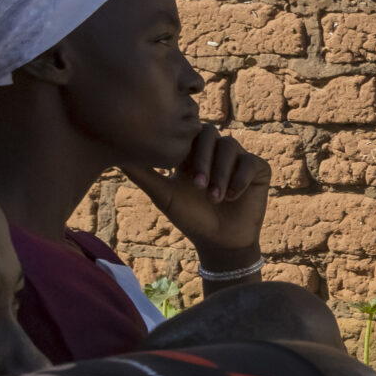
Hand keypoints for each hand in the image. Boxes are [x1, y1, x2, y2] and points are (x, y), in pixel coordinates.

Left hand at [121, 124, 270, 270]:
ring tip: (214, 198)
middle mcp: (217, 151)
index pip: (189, 133)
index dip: (186, 148)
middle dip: (203, 159)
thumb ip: (143, 175)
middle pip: (211, 133)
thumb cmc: (191, 219)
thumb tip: (117, 158)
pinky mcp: (259, 169)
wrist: (220, 242)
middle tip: (198, 186)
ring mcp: (239, 159)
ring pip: (230, 147)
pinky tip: (231, 198)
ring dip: (221, 173)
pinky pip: (250, 163)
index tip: (179, 174)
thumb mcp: (164, 195)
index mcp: (195, 152)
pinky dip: (239, 180)